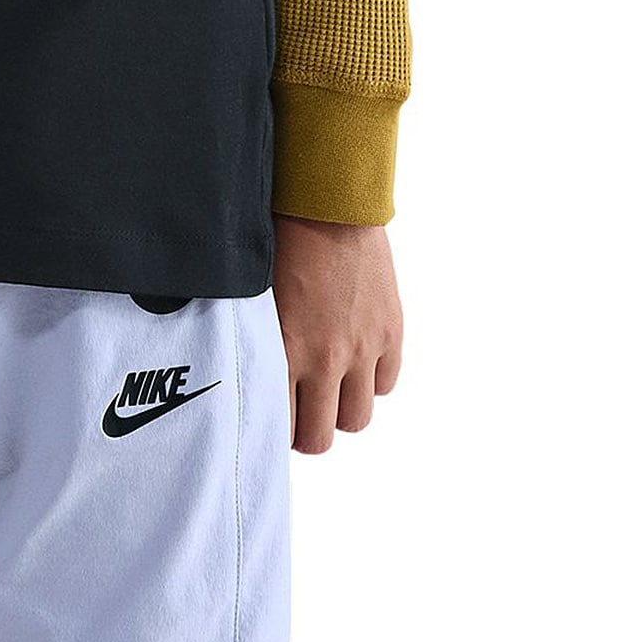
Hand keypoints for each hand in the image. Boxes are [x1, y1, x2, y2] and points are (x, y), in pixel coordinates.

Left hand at [271, 218, 402, 454]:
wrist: (327, 202)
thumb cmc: (278, 247)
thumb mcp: (254, 308)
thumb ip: (257, 353)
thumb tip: (251, 390)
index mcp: (284, 354)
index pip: (280, 431)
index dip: (275, 433)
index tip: (271, 422)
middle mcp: (326, 359)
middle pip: (321, 438)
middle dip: (308, 432)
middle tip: (300, 413)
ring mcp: (363, 346)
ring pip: (357, 419)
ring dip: (341, 411)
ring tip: (329, 390)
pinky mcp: (390, 329)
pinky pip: (386, 384)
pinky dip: (371, 381)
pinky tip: (355, 364)